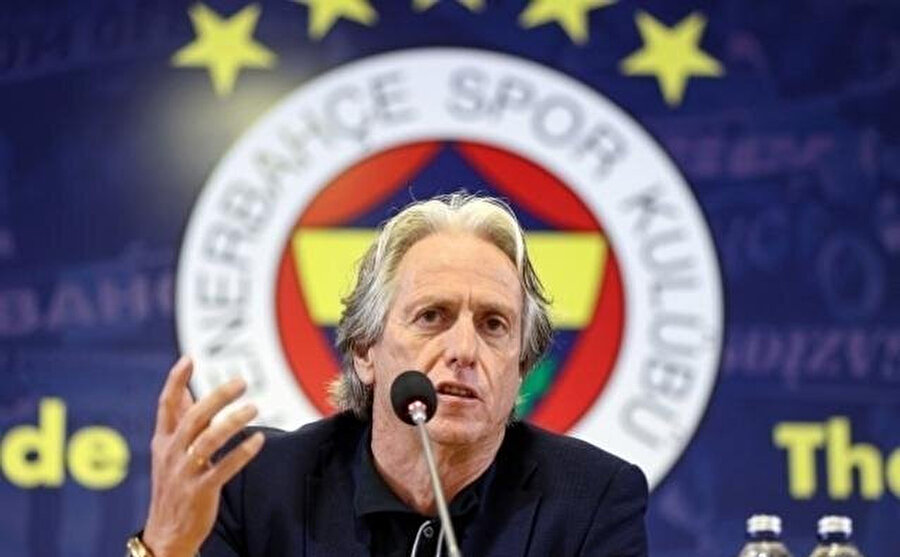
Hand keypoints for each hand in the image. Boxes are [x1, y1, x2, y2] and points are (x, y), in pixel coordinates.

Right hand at [142, 356, 264, 556]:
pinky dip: (241, 453)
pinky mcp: (200, 491)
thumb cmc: (173, 486)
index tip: (188, 359)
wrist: (166, 534)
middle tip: (241, 382)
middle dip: (216, 397)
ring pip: (207, 441)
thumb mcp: (168, 452)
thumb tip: (185, 389)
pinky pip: (222, 468)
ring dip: (231, 422)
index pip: (166, 405)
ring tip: (254, 408)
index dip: (175, 381)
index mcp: (163, 441)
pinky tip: (258, 441)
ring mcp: (184, 473)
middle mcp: (171, 454)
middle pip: (192, 419)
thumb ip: (179, 421)